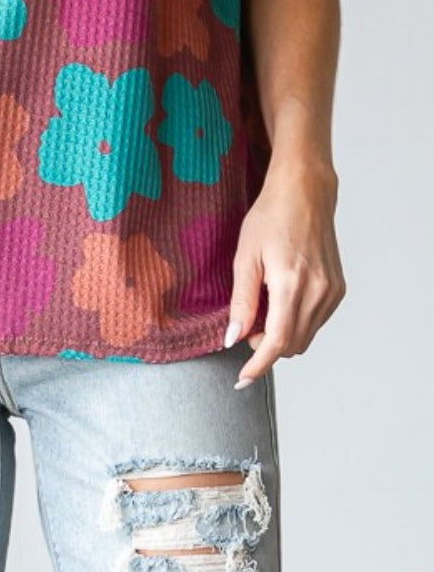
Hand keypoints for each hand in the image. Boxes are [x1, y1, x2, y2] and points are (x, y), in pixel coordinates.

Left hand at [226, 161, 344, 387]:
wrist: (304, 193)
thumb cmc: (270, 217)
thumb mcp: (245, 256)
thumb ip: (241, 301)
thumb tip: (233, 338)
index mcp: (291, 284)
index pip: (276, 342)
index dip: (258, 364)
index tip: (242, 378)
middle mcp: (318, 292)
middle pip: (292, 344)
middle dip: (266, 347)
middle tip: (246, 325)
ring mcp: (332, 292)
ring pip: (305, 337)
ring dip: (282, 336)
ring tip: (263, 307)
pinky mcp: (338, 290)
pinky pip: (316, 322)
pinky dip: (297, 322)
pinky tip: (282, 300)